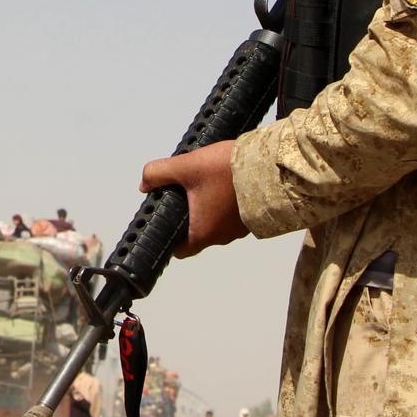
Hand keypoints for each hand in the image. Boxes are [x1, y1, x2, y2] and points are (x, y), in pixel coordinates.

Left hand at [139, 139, 247, 258]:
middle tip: (185, 192)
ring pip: (217, 222)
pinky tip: (225, 183)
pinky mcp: (254, 217)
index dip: (170, 237)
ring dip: (210, 207)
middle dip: (189, 214)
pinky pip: (234, 215)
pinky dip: (227, 203)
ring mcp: (240, 228)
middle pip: (198, 232)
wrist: (271, 166)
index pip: (180, 250)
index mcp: (203, 233)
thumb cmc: (229, 171)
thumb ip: (159, 173)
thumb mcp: (186, 166)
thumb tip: (145, 182)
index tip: (166, 221)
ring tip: (206, 182)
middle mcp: (223, 236)